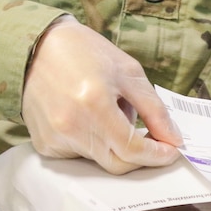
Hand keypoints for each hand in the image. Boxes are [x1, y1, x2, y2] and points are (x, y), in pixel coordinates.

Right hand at [21, 17, 183, 174]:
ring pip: (100, 161)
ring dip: (114, 144)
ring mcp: (55, 138)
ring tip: (108, 111)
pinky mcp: (44, 144)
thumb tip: (173, 139)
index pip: (133, 149)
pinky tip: (88, 117)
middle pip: (118, 164)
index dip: (157, 154)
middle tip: (150, 136)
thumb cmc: (84, 52)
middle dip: (140, 155)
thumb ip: (154, 109)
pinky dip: (93, 143)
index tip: (171, 151)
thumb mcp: (128, 71)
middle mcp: (71, 126)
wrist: (37, 46)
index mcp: (94, 104)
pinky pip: (79, 156)